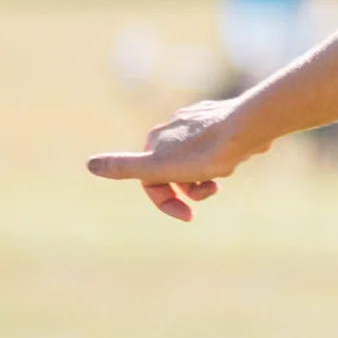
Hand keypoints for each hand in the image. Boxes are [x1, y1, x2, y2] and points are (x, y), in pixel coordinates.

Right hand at [86, 99, 259, 222]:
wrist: (247, 128)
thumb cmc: (204, 152)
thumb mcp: (158, 167)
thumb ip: (125, 168)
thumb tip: (89, 165)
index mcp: (154, 140)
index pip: (151, 180)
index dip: (166, 202)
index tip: (188, 216)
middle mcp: (173, 127)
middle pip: (174, 172)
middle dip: (189, 189)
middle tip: (209, 192)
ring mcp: (198, 123)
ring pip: (197, 162)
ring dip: (207, 177)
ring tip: (221, 176)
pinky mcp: (222, 122)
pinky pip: (217, 149)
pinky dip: (222, 160)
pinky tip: (233, 158)